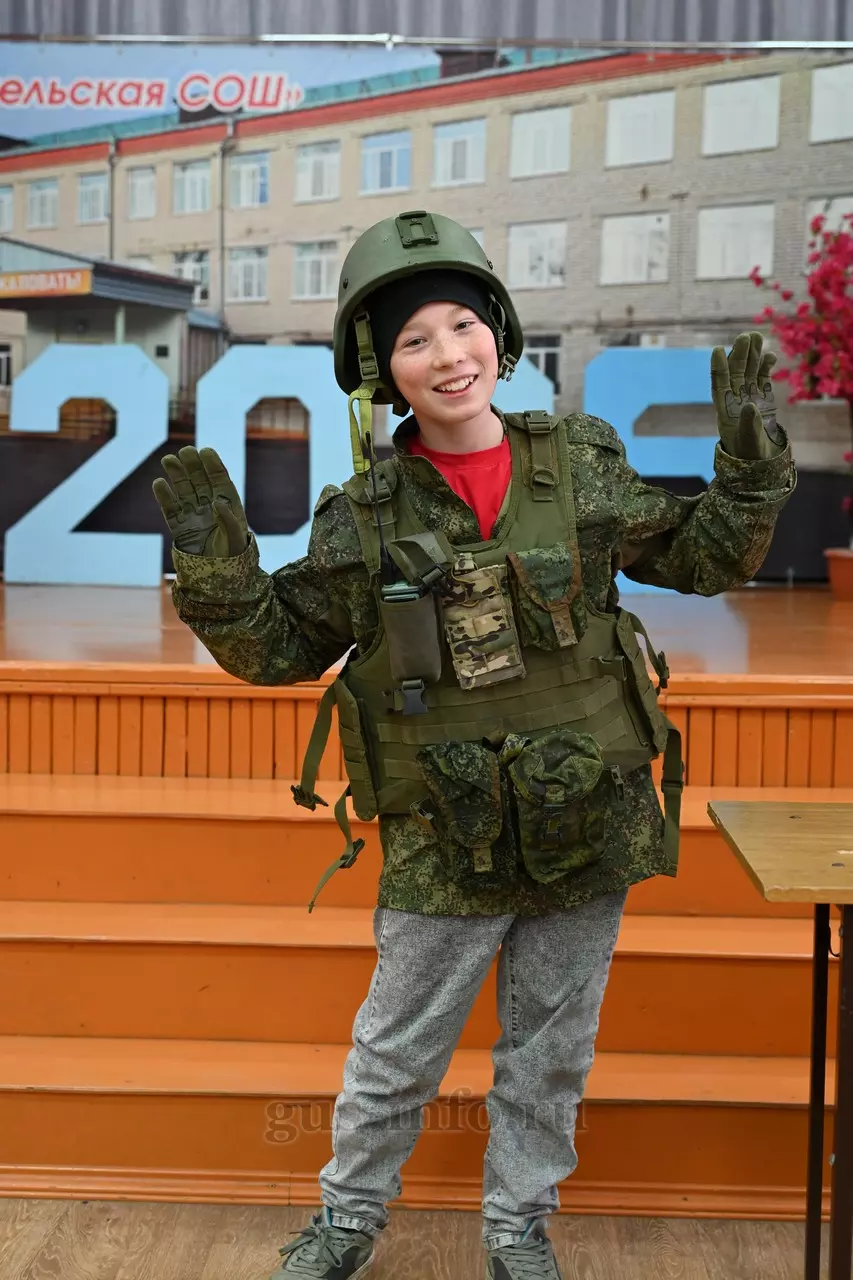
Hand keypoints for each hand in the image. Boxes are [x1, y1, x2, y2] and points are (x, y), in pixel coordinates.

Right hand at [152, 446, 247, 557]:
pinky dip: (164, 496)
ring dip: (176, 475)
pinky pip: (170, 509)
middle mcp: (209, 507)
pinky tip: (158, 483)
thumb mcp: (235, 538)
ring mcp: (193, 515)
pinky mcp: (178, 527)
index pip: (220, 481)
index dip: (213, 466)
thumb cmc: (232, 557)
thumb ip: (228, 520)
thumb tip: (217, 501)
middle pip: (200, 481)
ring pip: (183, 490)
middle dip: (193, 466)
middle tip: (185, 451)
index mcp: (228, 505)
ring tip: (168, 459)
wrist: (216, 579)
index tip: (206, 451)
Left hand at [711, 331, 784, 460]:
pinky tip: (769, 356)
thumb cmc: (749, 452)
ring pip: (749, 372)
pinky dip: (765, 368)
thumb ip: (749, 424)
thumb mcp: (748, 440)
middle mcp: (734, 400)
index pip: (719, 385)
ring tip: (757, 337)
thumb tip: (750, 405)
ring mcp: (748, 397)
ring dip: (752, 356)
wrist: (759, 459)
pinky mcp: (762, 398)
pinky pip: (762, 379)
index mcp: (724, 410)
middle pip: (736, 373)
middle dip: (739, 355)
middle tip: (746, 336)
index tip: (717, 350)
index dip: (718, 368)